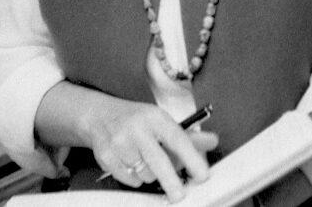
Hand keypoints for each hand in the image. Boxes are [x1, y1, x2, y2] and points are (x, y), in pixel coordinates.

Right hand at [87, 100, 218, 201]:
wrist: (98, 115)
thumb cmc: (136, 120)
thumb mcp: (161, 121)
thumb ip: (187, 136)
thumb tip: (213, 141)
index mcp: (155, 117)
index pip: (177, 138)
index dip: (192, 158)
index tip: (202, 174)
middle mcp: (136, 128)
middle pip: (158, 162)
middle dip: (171, 182)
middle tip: (179, 195)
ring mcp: (119, 143)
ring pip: (144, 174)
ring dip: (150, 175)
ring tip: (145, 161)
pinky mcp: (106, 156)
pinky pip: (129, 180)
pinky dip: (134, 178)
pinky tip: (131, 163)